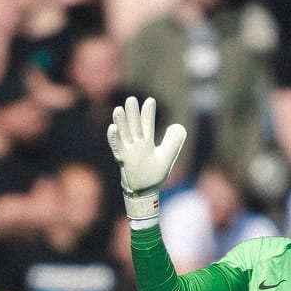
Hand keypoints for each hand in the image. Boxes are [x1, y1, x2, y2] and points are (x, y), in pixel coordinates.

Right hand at [106, 95, 185, 220]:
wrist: (144, 191)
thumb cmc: (154, 174)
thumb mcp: (167, 156)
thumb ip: (174, 141)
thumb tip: (178, 126)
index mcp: (146, 142)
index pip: (146, 124)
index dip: (148, 113)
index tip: (150, 100)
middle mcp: (136, 144)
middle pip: (133, 126)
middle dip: (132, 113)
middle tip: (131, 98)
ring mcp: (128, 151)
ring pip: (123, 134)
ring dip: (121, 122)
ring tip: (118, 109)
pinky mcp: (123, 160)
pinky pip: (117, 147)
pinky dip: (114, 138)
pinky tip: (112, 128)